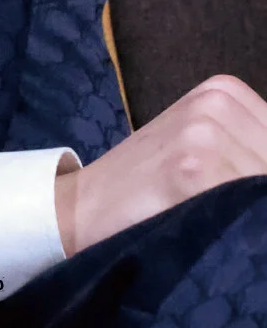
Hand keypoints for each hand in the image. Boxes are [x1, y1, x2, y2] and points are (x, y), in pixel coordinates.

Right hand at [56, 74, 266, 255]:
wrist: (79, 208)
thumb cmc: (151, 190)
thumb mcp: (205, 150)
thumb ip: (252, 154)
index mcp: (225, 91)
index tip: (253, 201)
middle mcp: (218, 101)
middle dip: (265, 200)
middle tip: (239, 218)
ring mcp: (203, 131)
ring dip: (257, 219)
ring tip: (223, 228)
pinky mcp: (191, 167)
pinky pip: (250, 206)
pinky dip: (244, 231)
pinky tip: (216, 236)